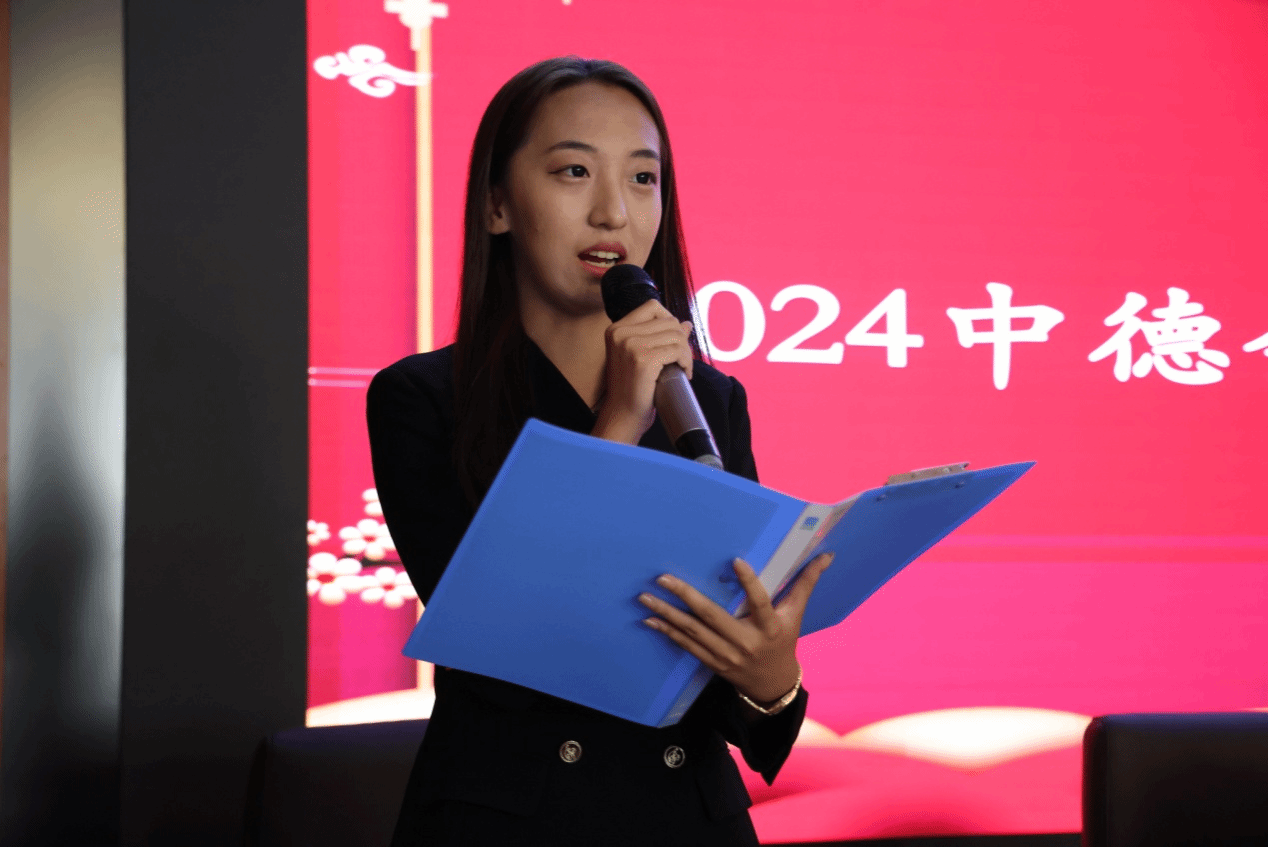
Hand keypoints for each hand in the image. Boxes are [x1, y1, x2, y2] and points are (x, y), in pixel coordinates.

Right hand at [592, 299, 693, 444]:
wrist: (622, 416)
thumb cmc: (633, 389)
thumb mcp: (641, 357)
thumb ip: (659, 337)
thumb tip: (686, 324)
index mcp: (616, 329)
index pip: (653, 307)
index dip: (669, 321)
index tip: (672, 342)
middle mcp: (621, 333)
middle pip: (669, 321)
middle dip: (681, 341)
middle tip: (680, 361)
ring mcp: (631, 345)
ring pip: (677, 335)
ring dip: (686, 353)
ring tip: (682, 369)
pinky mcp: (643, 360)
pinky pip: (678, 350)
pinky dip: (686, 362)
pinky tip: (683, 373)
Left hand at [638, 553, 833, 705]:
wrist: (774, 685)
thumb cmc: (785, 640)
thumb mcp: (796, 613)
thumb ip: (806, 582)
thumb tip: (827, 555)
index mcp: (770, 627)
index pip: (761, 602)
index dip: (750, 583)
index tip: (736, 560)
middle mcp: (746, 642)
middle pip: (713, 617)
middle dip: (685, 596)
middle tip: (663, 578)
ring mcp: (727, 655)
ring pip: (693, 632)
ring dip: (667, 614)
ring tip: (646, 597)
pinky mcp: (713, 663)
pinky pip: (687, 646)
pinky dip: (668, 633)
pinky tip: (651, 619)